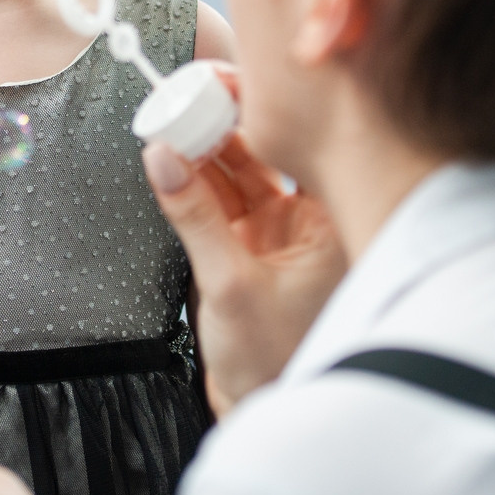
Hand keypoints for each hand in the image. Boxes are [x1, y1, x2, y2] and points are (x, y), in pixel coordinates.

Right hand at [143, 67, 345, 415]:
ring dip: (203, 147)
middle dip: (223, 121)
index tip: (220, 85)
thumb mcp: (230, 285)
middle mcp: (312, 220)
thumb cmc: (270, 361)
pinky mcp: (251, 243)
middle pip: (266, 151)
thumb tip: (162, 156)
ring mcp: (280, 230)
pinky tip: (169, 153)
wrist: (259, 409)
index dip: (260, 112)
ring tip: (167, 118)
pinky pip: (221, 196)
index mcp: (332, 224)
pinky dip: (195, 177)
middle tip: (183, 92)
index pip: (299, 147)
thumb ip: (194, 216)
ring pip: (239, 170)